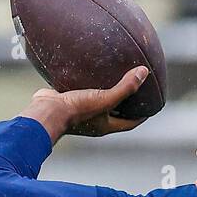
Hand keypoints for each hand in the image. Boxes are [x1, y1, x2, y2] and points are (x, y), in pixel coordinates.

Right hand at [19, 66, 149, 141]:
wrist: (45, 111)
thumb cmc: (77, 110)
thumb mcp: (105, 98)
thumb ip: (125, 88)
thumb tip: (144, 73)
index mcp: (106, 126)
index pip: (130, 122)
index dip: (142, 115)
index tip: (151, 105)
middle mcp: (95, 121)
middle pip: (115, 113)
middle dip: (125, 104)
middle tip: (135, 88)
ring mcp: (81, 112)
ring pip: (98, 102)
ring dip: (106, 92)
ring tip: (114, 77)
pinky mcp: (68, 101)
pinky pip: (82, 92)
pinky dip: (88, 84)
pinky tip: (90, 70)